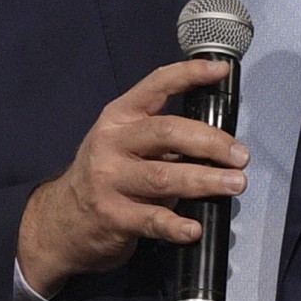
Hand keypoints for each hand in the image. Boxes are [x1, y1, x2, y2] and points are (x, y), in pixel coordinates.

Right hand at [18, 59, 249, 297]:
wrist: (60, 221)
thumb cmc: (105, 177)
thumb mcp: (122, 144)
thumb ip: (161, 138)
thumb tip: (217, 140)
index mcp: (118, 118)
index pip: (155, 85)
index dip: (189, 74)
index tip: (219, 71)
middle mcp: (111, 144)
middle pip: (167, 133)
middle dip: (210, 142)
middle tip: (240, 155)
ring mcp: (110, 181)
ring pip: (165, 177)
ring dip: (206, 180)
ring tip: (234, 184)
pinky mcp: (113, 216)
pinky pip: (152, 220)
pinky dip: (177, 226)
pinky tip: (194, 229)